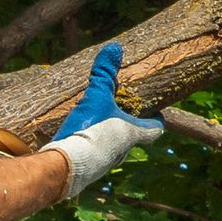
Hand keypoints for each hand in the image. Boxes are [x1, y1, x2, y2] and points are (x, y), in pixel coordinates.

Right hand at [44, 43, 163, 197]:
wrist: (64, 167)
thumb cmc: (88, 130)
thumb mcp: (96, 97)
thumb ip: (105, 74)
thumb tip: (114, 48)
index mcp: (132, 133)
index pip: (155, 129)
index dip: (157, 119)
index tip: (157, 111)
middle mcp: (123, 152)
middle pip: (133, 137)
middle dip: (128, 125)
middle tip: (120, 110)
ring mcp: (105, 164)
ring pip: (113, 147)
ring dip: (108, 136)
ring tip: (96, 123)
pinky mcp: (87, 172)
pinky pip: (94, 157)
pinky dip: (91, 147)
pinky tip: (78, 139)